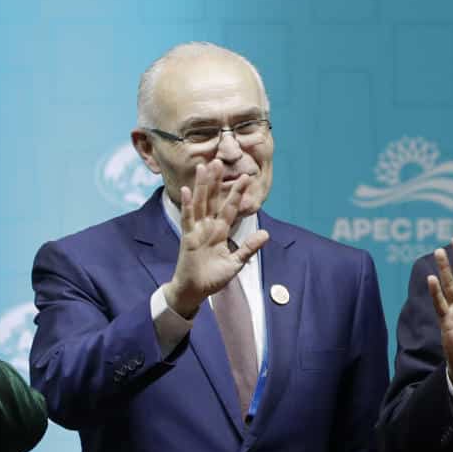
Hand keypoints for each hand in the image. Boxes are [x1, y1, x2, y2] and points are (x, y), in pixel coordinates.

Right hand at [162, 159, 270, 317]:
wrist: (195, 291)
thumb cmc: (212, 278)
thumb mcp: (236, 263)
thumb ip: (248, 248)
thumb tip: (266, 234)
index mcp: (220, 232)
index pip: (230, 208)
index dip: (237, 193)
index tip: (246, 177)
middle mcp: (208, 227)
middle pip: (212, 199)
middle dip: (216, 181)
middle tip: (219, 160)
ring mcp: (197, 231)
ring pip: (200, 203)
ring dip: (202, 186)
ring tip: (204, 167)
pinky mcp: (188, 238)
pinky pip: (187, 218)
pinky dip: (187, 204)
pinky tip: (186, 190)